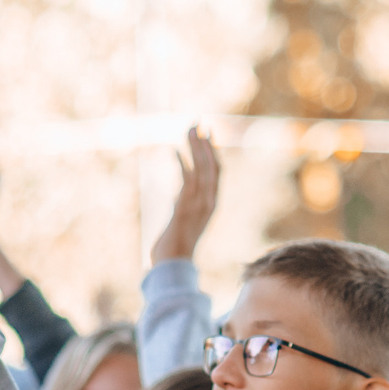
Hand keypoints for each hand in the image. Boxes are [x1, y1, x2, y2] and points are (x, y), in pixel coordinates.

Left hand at [149, 125, 220, 263]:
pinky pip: (187, 180)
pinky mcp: (185, 208)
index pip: (216, 173)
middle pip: (211, 166)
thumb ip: (184, 210)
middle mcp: (208, 203)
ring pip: (201, 170)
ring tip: (190, 129)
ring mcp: (198, 206)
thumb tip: (179, 202)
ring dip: (195, 148)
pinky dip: (182, 163)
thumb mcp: (182, 225)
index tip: (207, 135)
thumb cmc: (174, 250)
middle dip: (205, 143)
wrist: (172, 266)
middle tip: (198, 123)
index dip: (212, 153)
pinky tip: (175, 150)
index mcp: (210, 205)